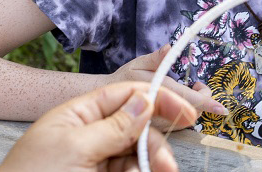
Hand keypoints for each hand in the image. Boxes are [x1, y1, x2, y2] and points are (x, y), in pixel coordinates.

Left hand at [0, 81, 199, 171]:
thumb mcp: (74, 148)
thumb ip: (114, 126)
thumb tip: (146, 100)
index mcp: (80, 115)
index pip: (126, 96)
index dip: (157, 100)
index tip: (187, 114)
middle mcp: (91, 135)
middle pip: (139, 130)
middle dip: (155, 145)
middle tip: (165, 168)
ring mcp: (96, 162)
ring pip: (138, 156)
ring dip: (151, 165)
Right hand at [110, 47, 228, 116]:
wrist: (106, 101)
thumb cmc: (124, 78)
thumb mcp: (138, 63)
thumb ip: (156, 58)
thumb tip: (169, 48)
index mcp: (158, 93)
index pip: (188, 100)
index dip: (206, 103)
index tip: (221, 108)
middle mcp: (160, 114)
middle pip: (192, 113)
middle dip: (202, 99)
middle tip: (197, 83)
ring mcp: (159, 125)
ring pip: (187, 120)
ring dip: (194, 105)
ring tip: (189, 88)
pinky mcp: (159, 131)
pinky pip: (179, 124)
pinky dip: (185, 111)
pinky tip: (178, 101)